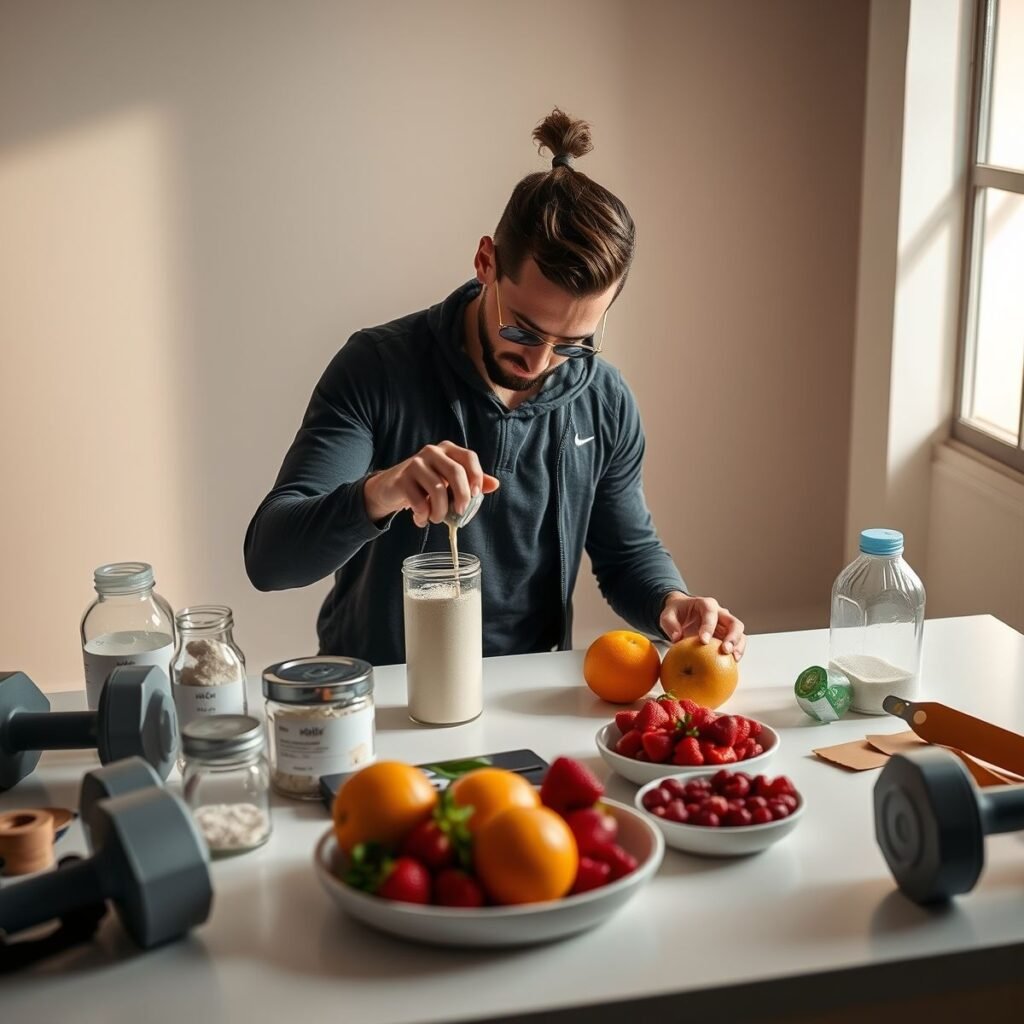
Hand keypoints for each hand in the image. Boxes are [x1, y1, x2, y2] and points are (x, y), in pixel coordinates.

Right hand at [363, 441, 499, 526]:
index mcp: (447, 450)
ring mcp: (415, 463)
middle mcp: (432, 452)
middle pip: (455, 472)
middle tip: (460, 512)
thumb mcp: (449, 482)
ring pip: (437, 489)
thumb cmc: (426, 484)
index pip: (469, 457)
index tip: (477, 495)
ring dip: (440, 511)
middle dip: (462, 496)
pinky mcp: (402, 479)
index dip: (476, 476)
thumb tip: (495, 484)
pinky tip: (422, 518)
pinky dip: (423, 515)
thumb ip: (471, 482)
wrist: (391, 488)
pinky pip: (419, 501)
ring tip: (437, 518)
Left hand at [659, 593, 745, 660]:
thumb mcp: (667, 615)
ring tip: (734, 659)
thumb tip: (677, 638)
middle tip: (725, 650)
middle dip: (732, 637)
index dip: (709, 626)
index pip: (710, 613)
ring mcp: (725, 624)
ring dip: (738, 646)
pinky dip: (736, 652)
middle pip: (733, 622)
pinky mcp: (726, 635)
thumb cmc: (676, 612)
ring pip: (739, 633)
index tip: (703, 641)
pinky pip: (736, 643)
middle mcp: (720, 613)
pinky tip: (731, 664)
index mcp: (705, 604)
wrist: (683, 611)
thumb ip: (670, 624)